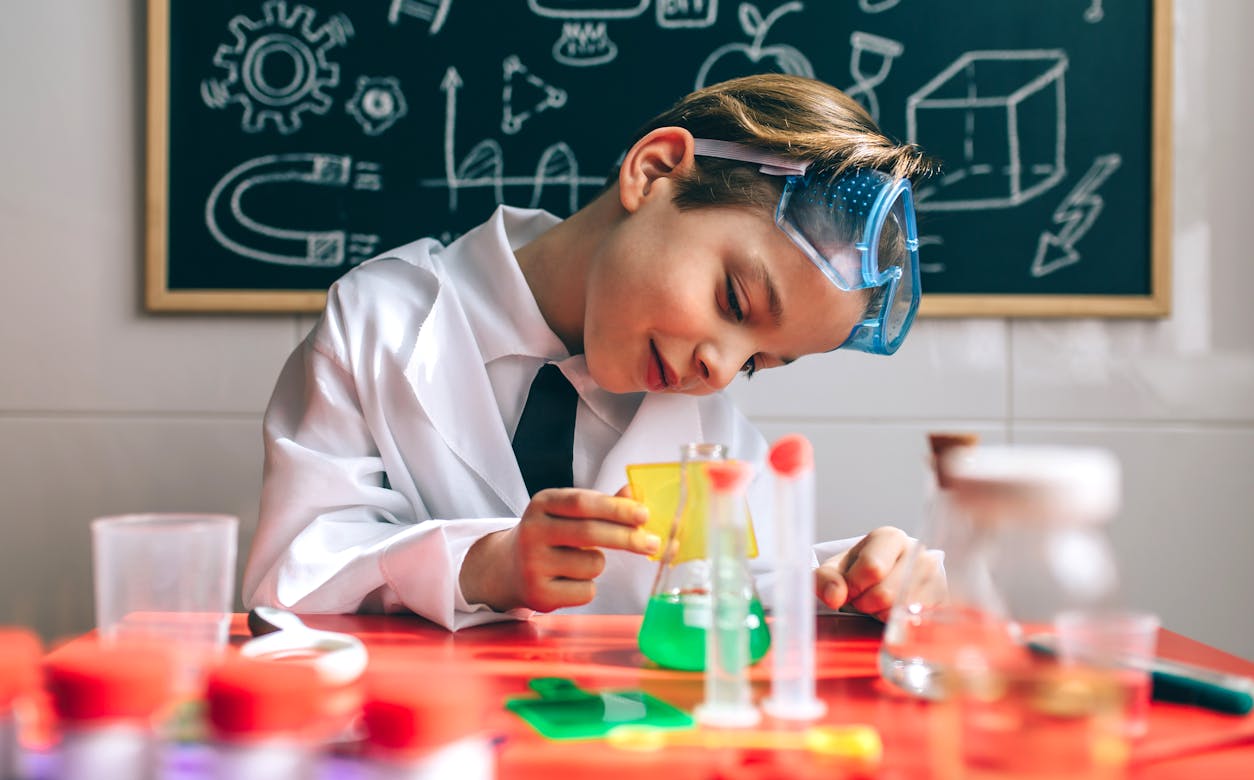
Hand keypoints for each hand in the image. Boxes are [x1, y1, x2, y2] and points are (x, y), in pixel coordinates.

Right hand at [460, 488, 659, 612]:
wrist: (507, 568)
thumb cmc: (550, 535)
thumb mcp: (568, 513)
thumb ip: (601, 504)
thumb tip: (634, 493)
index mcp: (542, 503)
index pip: (583, 502)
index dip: (616, 508)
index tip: (644, 515)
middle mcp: (532, 531)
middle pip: (590, 533)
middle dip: (627, 538)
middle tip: (652, 543)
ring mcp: (532, 564)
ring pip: (592, 565)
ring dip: (600, 564)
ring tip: (580, 562)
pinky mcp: (538, 594)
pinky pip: (585, 591)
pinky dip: (588, 587)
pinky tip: (569, 581)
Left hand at [814, 526, 944, 621]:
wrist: (886, 578)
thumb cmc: (860, 572)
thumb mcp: (835, 570)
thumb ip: (825, 579)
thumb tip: (834, 596)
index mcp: (890, 538)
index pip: (872, 568)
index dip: (853, 586)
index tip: (849, 589)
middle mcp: (918, 553)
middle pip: (886, 594)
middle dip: (866, 603)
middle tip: (863, 599)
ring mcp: (936, 578)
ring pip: (902, 612)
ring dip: (882, 615)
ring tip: (879, 603)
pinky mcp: (943, 603)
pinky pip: (917, 623)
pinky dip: (900, 624)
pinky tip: (895, 613)